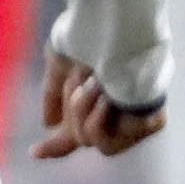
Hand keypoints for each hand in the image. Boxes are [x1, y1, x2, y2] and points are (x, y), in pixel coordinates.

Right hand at [34, 50, 166, 158]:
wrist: (113, 31)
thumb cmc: (88, 37)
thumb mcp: (60, 62)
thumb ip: (53, 94)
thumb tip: (49, 123)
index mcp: (98, 96)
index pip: (76, 127)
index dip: (56, 144)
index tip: (34, 152)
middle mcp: (117, 110)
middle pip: (82, 138)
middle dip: (74, 113)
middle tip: (83, 85)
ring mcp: (133, 117)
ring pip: (93, 142)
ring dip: (84, 113)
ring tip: (97, 86)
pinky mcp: (150, 122)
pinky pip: (109, 141)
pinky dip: (100, 119)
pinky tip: (108, 98)